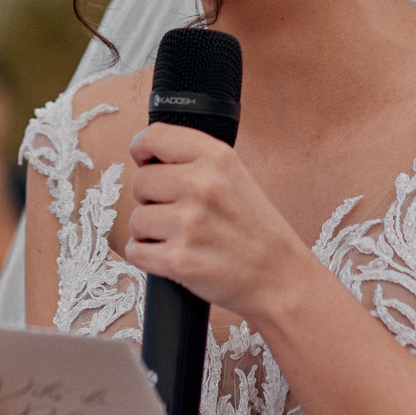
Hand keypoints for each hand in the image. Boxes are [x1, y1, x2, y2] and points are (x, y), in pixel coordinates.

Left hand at [124, 122, 313, 321]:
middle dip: (150, 198)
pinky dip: (147, 256)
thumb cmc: (257, 231)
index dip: (142, 150)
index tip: (144, 161)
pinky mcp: (179, 260)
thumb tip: (147, 160)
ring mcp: (189, 224)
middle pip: (140, 181)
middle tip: (175, 211)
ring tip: (179, 237)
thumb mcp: (236, 177)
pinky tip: (171, 255)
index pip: (154, 137)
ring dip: (149, 232)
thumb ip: (196, 163)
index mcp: (216, 158)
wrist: (280, 277)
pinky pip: (135, 251)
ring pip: (136, 219)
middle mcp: (202, 185)